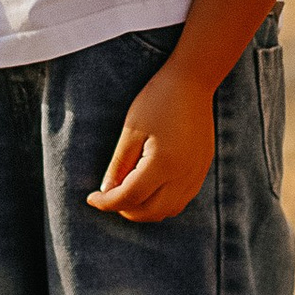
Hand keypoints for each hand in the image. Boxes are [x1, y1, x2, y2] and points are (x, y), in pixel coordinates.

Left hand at [87, 59, 217, 222]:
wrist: (193, 82)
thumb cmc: (158, 100)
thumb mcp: (131, 130)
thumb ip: (119, 165)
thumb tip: (108, 192)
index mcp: (163, 163)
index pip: (130, 197)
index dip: (107, 203)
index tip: (92, 198)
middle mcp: (183, 175)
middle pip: (151, 212)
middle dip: (125, 210)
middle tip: (109, 197)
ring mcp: (195, 174)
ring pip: (168, 211)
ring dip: (145, 210)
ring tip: (127, 193)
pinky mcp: (202, 170)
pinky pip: (181, 200)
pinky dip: (162, 203)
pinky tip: (149, 188)